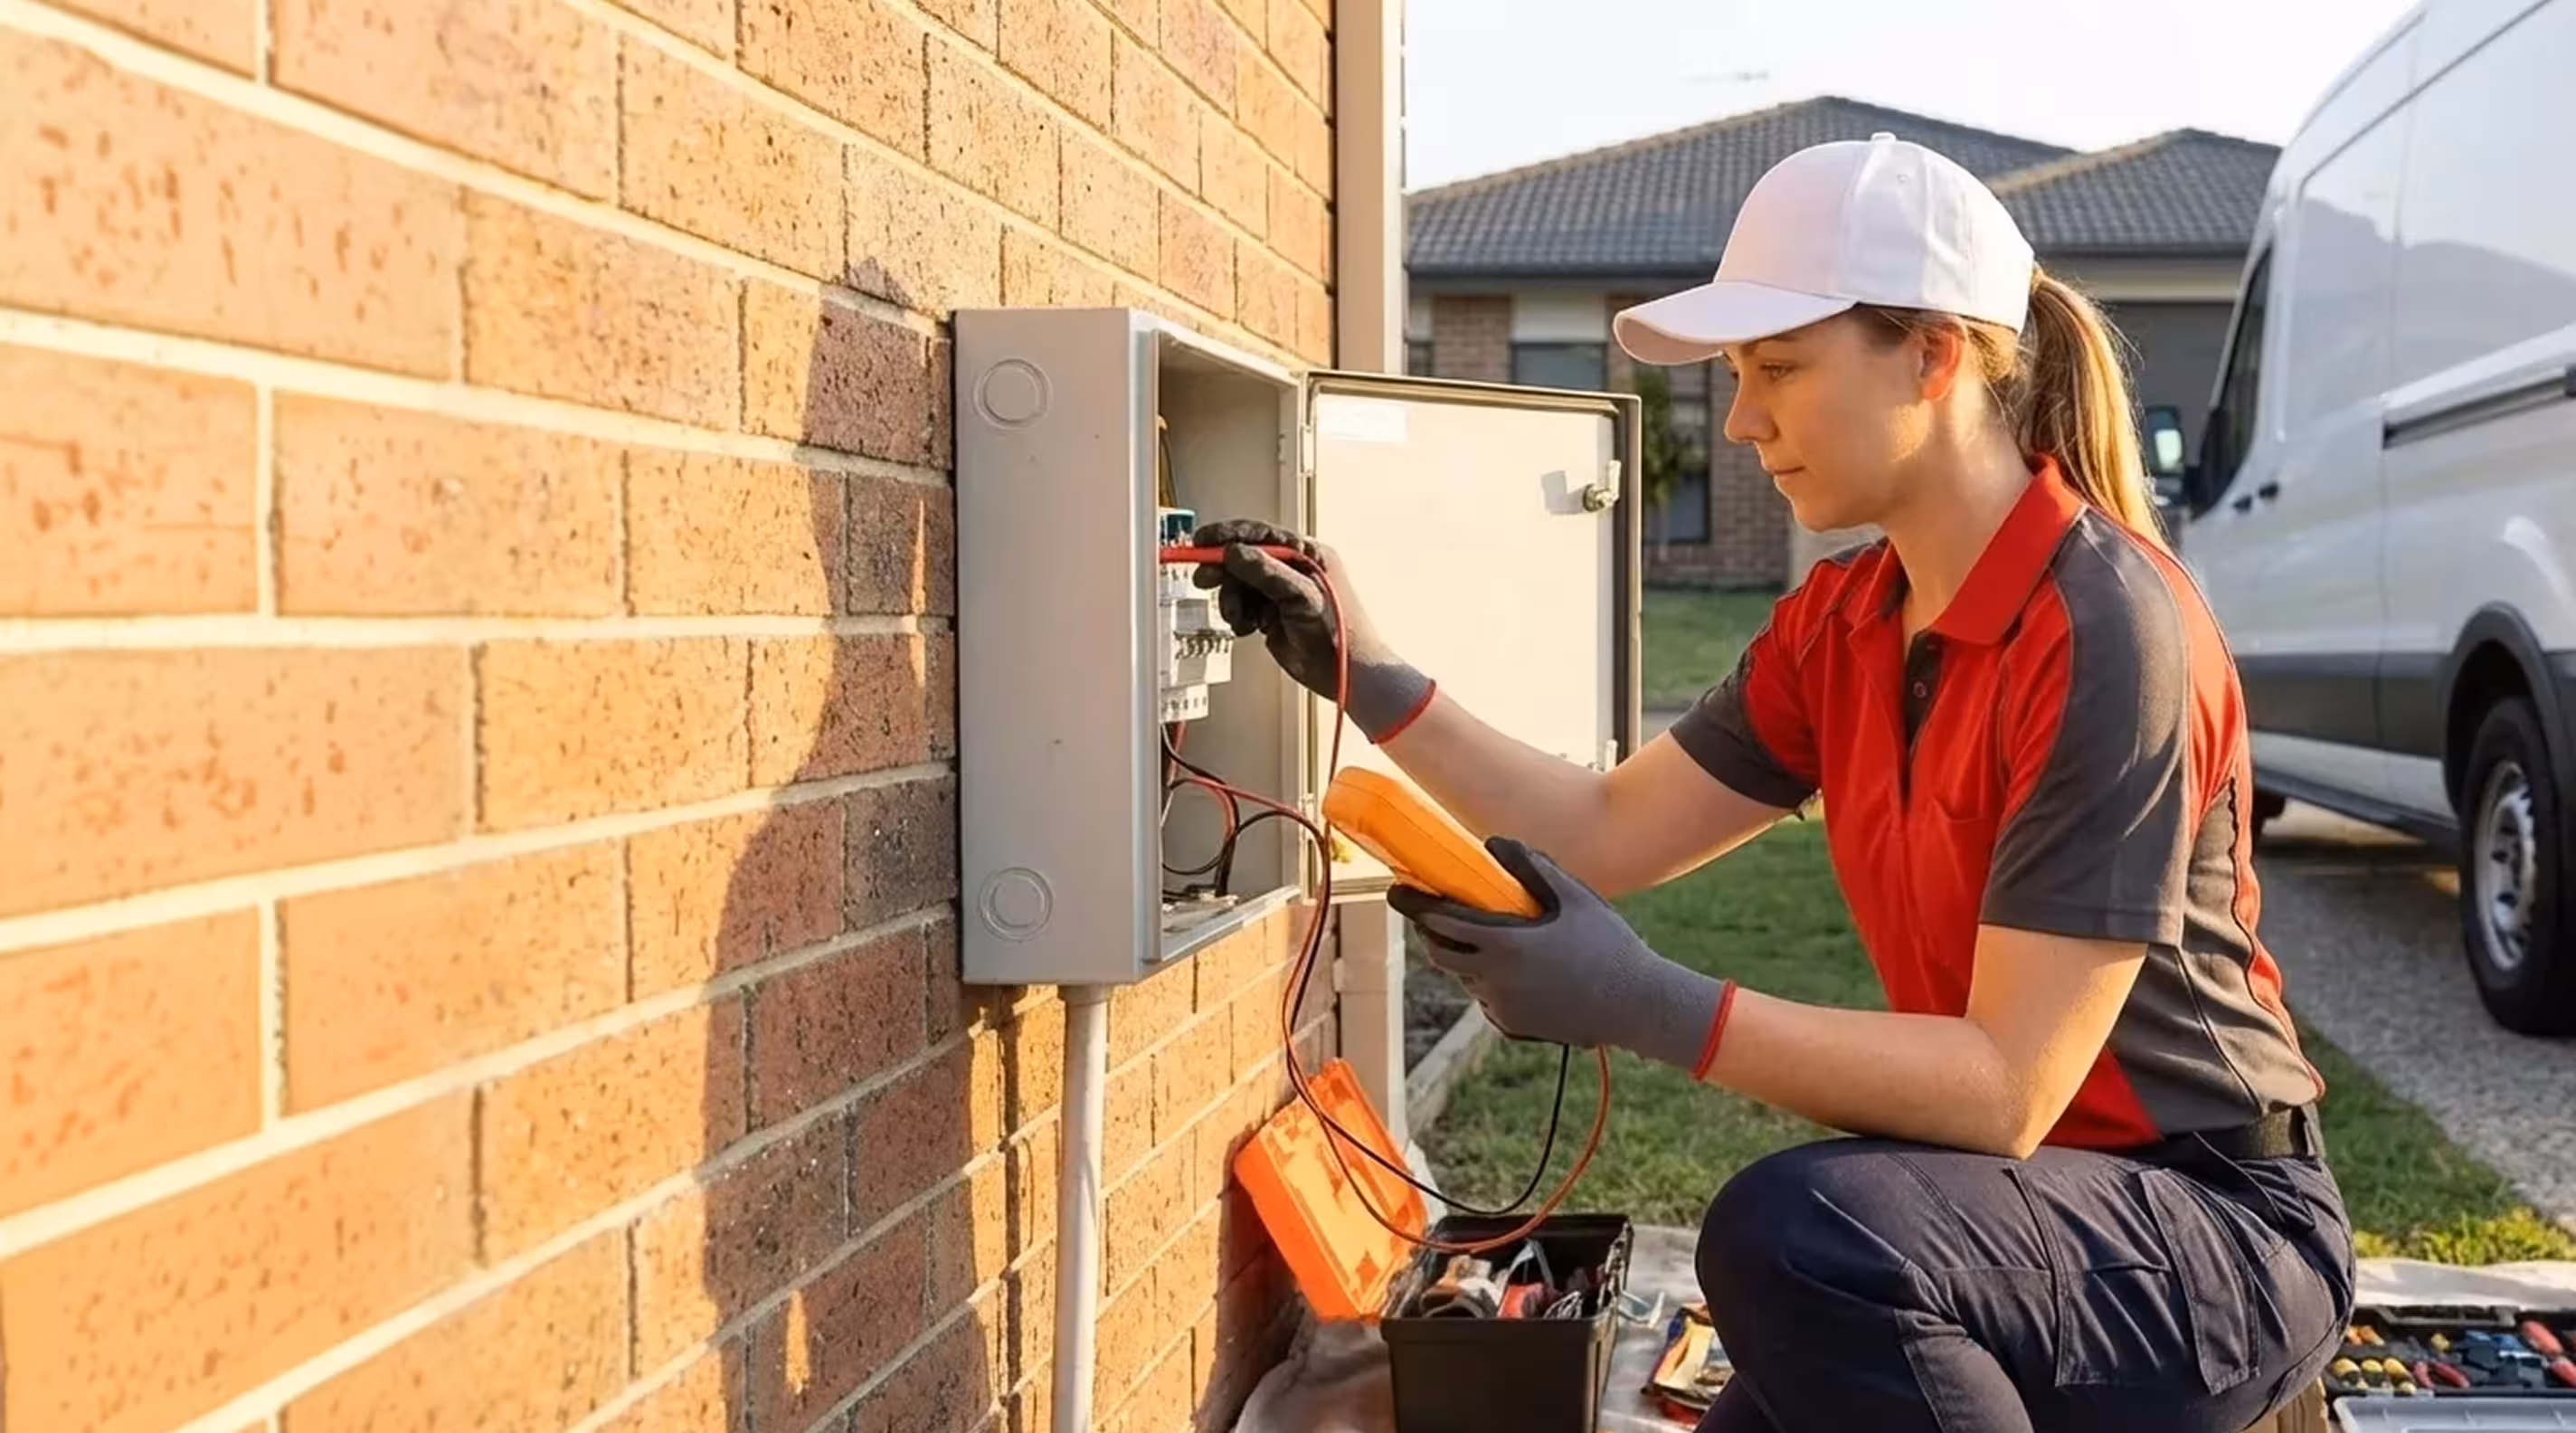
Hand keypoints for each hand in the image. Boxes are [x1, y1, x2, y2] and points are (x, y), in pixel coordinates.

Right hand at [1187, 519, 1431, 741]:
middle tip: (1204, 580)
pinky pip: (1245, 606)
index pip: (1262, 535)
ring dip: (1233, 600)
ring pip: (1241, 585)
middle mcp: (1294, 569)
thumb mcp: (1301, 595)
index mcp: (1308, 555)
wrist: (1347, 673)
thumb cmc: (1339, 632)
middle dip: (1224, 570)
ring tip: (1239, 618)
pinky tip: (1249, 628)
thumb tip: (1234, 552)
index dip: (1229, 536)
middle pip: (1246, 558)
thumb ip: (1266, 572)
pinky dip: (1240, 616)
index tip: (1202, 541)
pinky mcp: (1274, 614)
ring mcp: (1283, 592)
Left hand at [1389, 838, 1727, 1071]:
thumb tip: (1492, 844)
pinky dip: (1488, 981)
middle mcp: (1494, 980)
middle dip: (1430, 932)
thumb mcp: (1574, 896)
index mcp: (1505, 944)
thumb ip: (1531, 867)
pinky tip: (1519, 970)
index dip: (1414, 904)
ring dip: (1465, 956)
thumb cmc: (1609, 945)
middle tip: (1434, 912)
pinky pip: (1486, 999)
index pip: (1440, 921)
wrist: (1636, 1005)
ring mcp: (1501, 1007)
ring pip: (1464, 977)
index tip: (1396, 890)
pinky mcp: (1512, 1026)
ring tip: (1492, 936)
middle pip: (1440, 954)